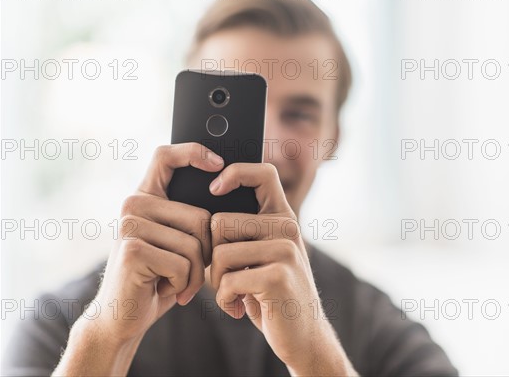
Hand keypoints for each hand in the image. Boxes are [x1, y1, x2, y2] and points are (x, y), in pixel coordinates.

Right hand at [93, 143, 222, 343]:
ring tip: (176, 283)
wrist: (123, 317)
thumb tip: (224, 191)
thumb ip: (188, 219)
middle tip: (188, 272)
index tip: (218, 163)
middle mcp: (133, 205)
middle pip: (199, 216)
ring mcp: (130, 226)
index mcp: (145, 198)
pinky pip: (184, 264)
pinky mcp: (134, 250)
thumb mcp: (174, 242)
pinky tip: (166, 290)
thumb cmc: (158, 277)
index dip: (193, 152)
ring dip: (195, 274)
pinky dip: (184, 285)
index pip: (166, 156)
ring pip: (194, 244)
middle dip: (205, 252)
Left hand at [208, 163, 355, 374]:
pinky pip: (228, 281)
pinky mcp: (279, 276)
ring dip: (216, 282)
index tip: (214, 189)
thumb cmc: (271, 293)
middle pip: (220, 222)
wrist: (303, 335)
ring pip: (220, 254)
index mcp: (282, 217)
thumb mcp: (262, 256)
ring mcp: (286, 251)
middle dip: (211, 256)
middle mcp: (287, 228)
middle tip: (224, 278)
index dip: (234, 172)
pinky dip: (224, 300)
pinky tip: (236, 308)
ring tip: (232, 294)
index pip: (262, 173)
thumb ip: (245, 232)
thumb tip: (205, 208)